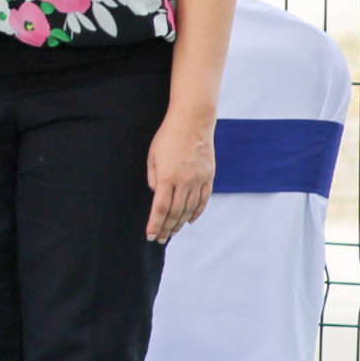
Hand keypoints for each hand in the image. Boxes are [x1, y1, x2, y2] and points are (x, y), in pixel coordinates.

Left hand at [145, 100, 216, 241]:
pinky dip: (196, 212)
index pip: (160, 208)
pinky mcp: (209, 177)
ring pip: (189, 209)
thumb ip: (153, 178)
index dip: (155, 224)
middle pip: (175, 212)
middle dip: (166, 228)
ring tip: (172, 232)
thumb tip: (157, 196)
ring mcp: (198, 180)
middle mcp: (184, 181)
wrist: (193, 122)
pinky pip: (203, 200)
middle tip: (160, 239)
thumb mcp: (152, 155)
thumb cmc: (167, 136)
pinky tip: (190, 220)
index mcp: (167, 177)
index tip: (150, 235)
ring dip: (180, 223)